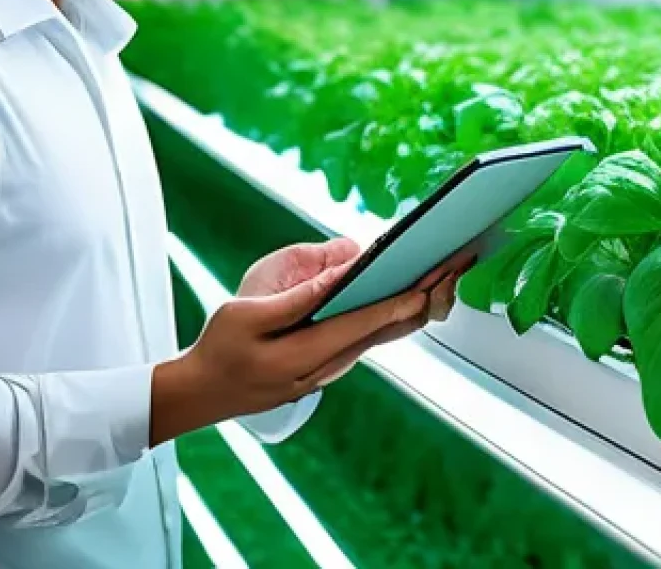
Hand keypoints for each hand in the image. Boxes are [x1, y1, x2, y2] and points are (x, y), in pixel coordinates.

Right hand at [150, 239, 475, 445]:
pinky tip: (414, 292)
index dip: (404, 299)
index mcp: (307, 354)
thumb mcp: (246, 315)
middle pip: (388, 330)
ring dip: (417, 305)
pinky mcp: (329, 362)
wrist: (203, 393)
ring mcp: (331, 367)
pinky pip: (372, 336)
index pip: (367, 323)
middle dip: (425, 298)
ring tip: (446, 273)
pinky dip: (397, 314)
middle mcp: (329, 365)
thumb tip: (339, 274)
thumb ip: (296, 298)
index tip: (434, 278)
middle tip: (457, 267)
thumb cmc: (221, 349)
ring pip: (385, 335)